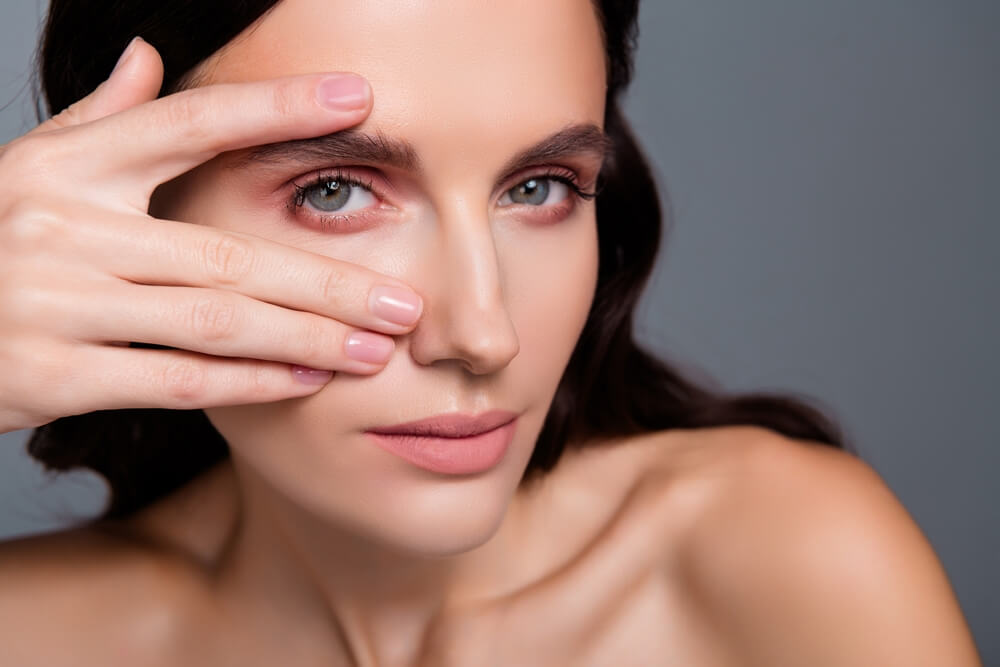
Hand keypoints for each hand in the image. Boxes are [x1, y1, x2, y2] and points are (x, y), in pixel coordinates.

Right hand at [0, 38, 422, 433]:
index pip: (190, 124)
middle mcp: (65, 225)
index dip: (276, 107)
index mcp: (69, 166)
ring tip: (377, 349)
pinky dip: (248, 382)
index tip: (358, 97)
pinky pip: (175, 378)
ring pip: (215, 319)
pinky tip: (305, 380)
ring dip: (307, 338)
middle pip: (230, 251)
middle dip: (329, 282)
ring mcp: (58, 301)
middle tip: (407, 303)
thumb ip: (99, 119)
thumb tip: (151, 56)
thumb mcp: (31, 169)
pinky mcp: (51, 374)